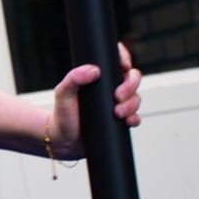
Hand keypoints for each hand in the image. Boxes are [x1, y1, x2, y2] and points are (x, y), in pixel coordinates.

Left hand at [49, 43, 141, 159]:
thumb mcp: (63, 93)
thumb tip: (93, 70)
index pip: (116, 60)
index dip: (124, 58)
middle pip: (132, 78)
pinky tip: (128, 121)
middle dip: (130, 85)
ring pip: (136, 97)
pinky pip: (135, 117)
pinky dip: (135, 118)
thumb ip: (73, 78)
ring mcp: (118, 104)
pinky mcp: (121, 120)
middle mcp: (111, 88)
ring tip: (117, 113)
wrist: (64, 140)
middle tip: (118, 96)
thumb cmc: (62, 113)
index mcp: (99, 77)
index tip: (123, 66)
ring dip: (131, 104)